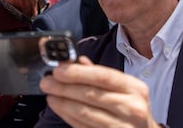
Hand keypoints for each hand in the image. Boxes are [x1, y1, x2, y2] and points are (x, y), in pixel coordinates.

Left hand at [40, 56, 159, 127]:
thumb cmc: (132, 108)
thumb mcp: (125, 88)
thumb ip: (101, 74)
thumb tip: (77, 61)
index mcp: (135, 88)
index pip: (103, 76)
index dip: (78, 73)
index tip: (58, 70)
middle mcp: (132, 108)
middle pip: (91, 94)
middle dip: (64, 87)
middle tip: (47, 82)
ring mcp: (123, 127)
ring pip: (85, 113)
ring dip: (63, 103)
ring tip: (50, 95)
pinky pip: (84, 127)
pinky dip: (69, 117)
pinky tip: (60, 108)